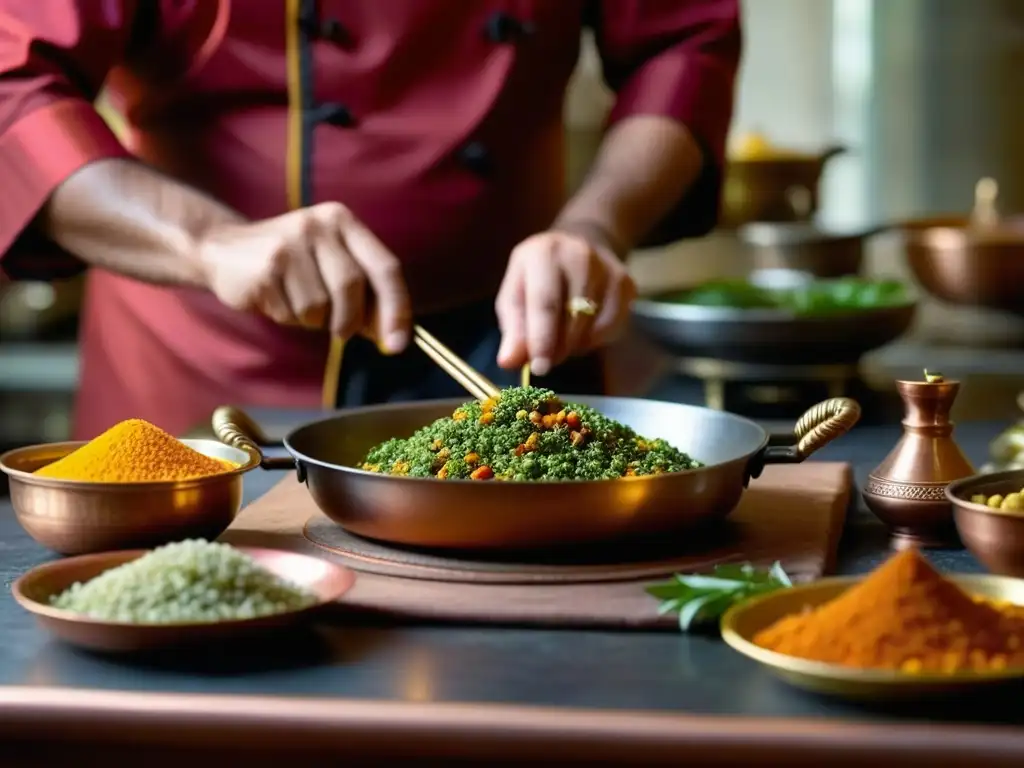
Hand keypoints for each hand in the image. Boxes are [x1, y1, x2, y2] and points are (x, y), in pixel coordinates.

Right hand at [195, 202, 410, 351]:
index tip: (399, 344)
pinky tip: (275, 299)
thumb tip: (393, 336)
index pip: (386, 267)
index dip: (396, 309)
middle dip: (349, 320)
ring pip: (320, 306)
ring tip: (295, 301)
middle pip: (352, 287)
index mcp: (344, 222)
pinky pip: (291, 312)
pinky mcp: (266, 266)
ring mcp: (290, 243)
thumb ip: (365, 295)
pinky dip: (288, 318)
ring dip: (312, 320)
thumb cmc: (291, 266)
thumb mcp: (331, 267)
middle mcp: (319, 225)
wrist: (223, 250)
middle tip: (340, 332)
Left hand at [495, 229, 635, 375]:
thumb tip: (509, 361)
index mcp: (544, 253)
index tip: (539, 368)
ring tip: (562, 339)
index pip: (545, 302)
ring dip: (575, 344)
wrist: (581, 242)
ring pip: (595, 325)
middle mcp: (580, 255)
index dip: (542, 339)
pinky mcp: (627, 283)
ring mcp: (608, 268)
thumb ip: (513, 328)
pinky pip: (613, 327)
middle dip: (558, 347)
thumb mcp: (515, 293)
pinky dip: (595, 339)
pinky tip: (583, 331)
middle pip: (573, 317)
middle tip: (547, 359)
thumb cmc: (538, 275)